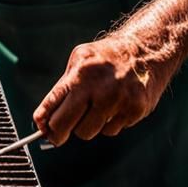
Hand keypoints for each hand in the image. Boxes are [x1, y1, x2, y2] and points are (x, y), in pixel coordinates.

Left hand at [32, 34, 175, 144]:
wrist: (146, 51)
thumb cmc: (106, 58)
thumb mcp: (80, 60)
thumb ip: (63, 87)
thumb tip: (43, 119)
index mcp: (81, 73)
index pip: (55, 103)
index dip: (44, 121)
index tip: (41, 130)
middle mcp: (100, 88)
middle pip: (68, 124)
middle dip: (58, 133)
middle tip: (57, 135)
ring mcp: (119, 101)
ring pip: (88, 132)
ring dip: (87, 126)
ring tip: (95, 108)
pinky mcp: (135, 111)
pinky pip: (111, 131)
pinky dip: (108, 123)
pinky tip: (114, 107)